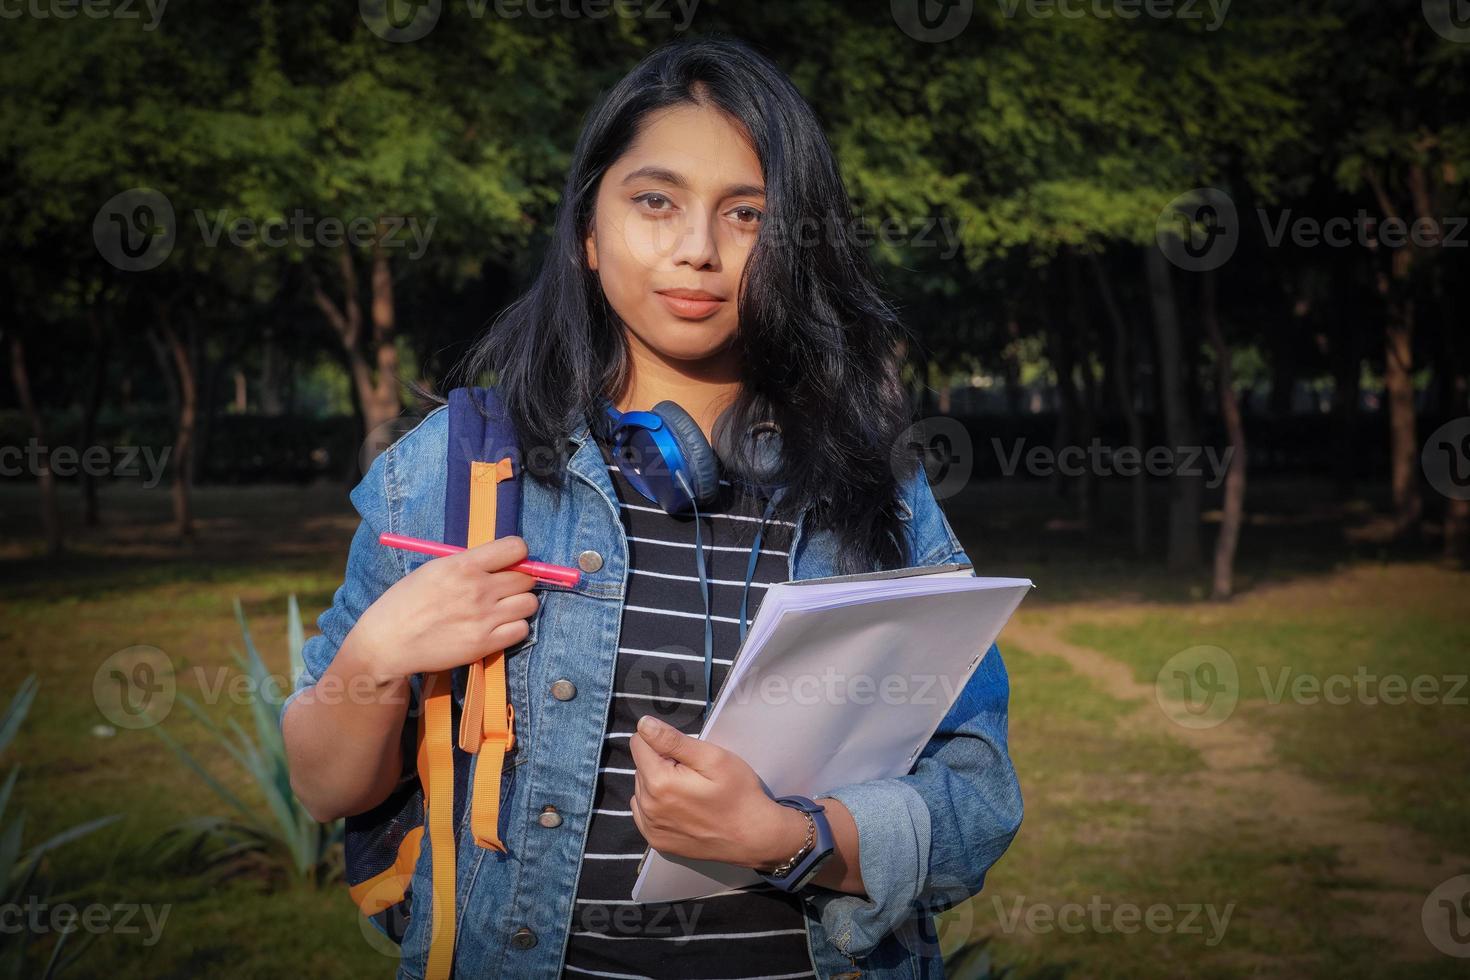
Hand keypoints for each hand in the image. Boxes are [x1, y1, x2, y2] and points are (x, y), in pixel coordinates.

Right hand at [348, 535, 538, 680]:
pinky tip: (497, 628)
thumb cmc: (406, 603)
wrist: (387, 642)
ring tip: (502, 610)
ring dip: (519, 605)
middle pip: (527, 578)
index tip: (510, 562)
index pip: (516, 548)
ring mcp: (484, 618)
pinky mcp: (485, 644)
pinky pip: (522, 630)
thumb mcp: (433, 569)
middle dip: (519, 582)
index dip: (517, 554)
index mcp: (463, 564)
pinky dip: (514, 629)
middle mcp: (478, 588)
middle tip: (504, 590)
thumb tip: (499, 561)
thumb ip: (467, 563)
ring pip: (530, 604)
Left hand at [628, 715, 808, 869]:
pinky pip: (644, 812)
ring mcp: (651, 828)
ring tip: (690, 792)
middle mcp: (647, 807)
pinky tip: (681, 808)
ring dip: (658, 784)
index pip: (639, 743)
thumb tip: (643, 724)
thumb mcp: (712, 758)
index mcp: (659, 782)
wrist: (753, 836)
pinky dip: (657, 805)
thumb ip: (673, 740)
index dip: (663, 742)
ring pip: (642, 788)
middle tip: (694, 774)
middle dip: (662, 763)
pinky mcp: (656, 841)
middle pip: (641, 766)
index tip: (686, 755)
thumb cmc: (738, 793)